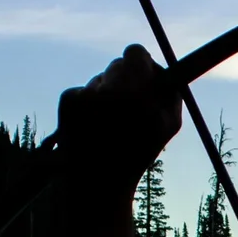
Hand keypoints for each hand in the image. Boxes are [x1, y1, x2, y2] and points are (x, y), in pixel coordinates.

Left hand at [56, 44, 183, 196]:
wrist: (96, 184)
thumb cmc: (136, 155)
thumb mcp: (168, 125)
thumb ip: (170, 90)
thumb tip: (160, 65)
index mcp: (138, 95)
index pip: (136, 53)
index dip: (141, 63)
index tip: (142, 73)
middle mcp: (109, 91)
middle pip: (117, 64)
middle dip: (124, 79)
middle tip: (126, 102)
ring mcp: (85, 95)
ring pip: (99, 79)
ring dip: (106, 95)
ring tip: (107, 126)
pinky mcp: (67, 100)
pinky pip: (83, 91)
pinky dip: (87, 105)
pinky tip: (90, 128)